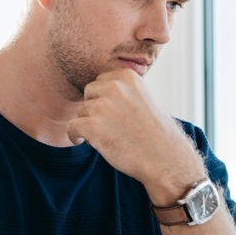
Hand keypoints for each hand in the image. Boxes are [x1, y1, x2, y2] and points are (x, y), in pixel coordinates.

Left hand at [65, 69, 203, 202]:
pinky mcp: (92, 126)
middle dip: (94, 108)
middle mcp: (114, 86)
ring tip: (108, 136)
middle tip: (109, 125)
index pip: (102, 81)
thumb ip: (122, 90)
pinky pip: (72, 127)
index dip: (105, 98)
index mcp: (127, 76)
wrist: (164, 158)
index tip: (113, 112)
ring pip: (81, 112)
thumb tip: (98, 91)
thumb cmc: (155, 132)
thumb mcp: (143, 98)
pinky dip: (75, 136)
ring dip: (89, 124)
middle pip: (88, 94)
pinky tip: (84, 142)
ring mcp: (102, 106)